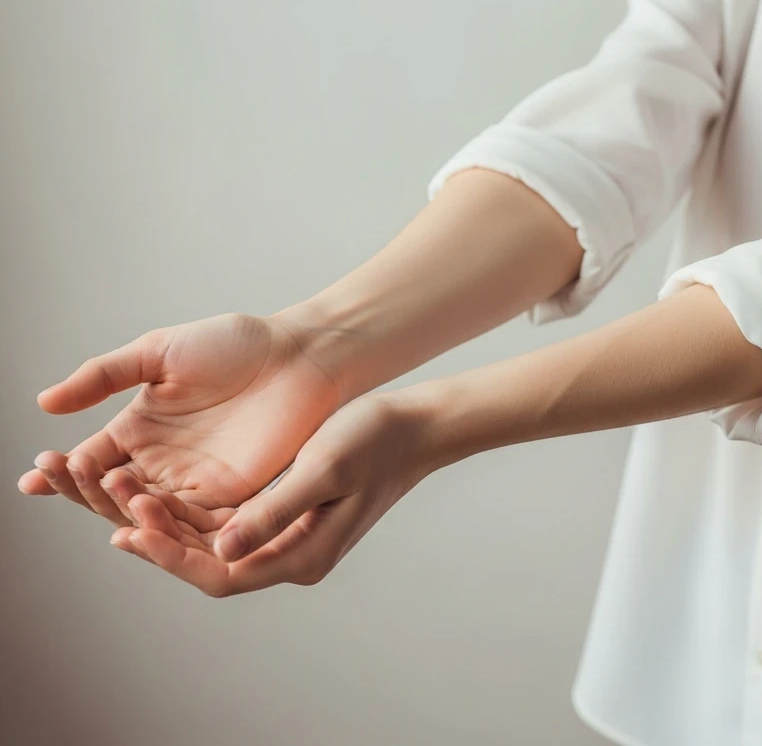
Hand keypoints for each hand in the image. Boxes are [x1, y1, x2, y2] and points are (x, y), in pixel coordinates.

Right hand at [18, 310, 354, 524]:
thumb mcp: (160, 351)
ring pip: (144, 514)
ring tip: (105, 483)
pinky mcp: (231, 499)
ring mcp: (196, 483)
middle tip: (62, 473)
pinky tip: (139, 517)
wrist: (299, 355)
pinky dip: (162, 527)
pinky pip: (189, 526)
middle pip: (110, 494)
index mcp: (141, 428)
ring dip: (119, 507)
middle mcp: (163, 462)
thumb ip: (105, 376)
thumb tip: (43, 403)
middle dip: (81, 489)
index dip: (62, 471)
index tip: (35, 474)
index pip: (90, 460)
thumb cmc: (236, 344)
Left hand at [108, 390, 437, 594]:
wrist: (413, 426)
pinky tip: (160, 496)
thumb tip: (220, 551)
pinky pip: (228, 524)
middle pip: (211, 564)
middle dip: (160, 540)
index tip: (130, 531)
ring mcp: (288, 538)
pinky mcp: (285, 515)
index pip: (223, 573)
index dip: (172, 556)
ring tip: (121, 500)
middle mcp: (291, 556)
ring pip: (214, 545)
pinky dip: (193, 512)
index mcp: (303, 555)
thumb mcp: (323, 469)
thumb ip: (272, 511)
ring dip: (171, 525)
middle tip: (111, 508)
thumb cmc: (375, 441)